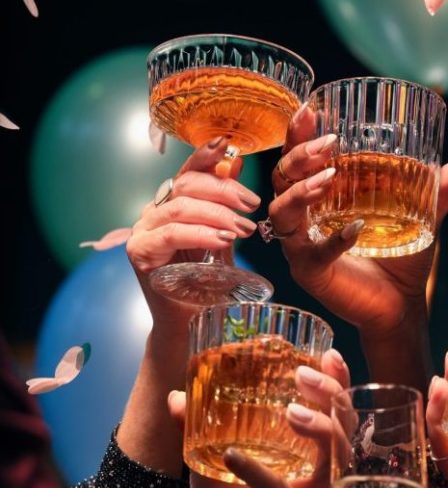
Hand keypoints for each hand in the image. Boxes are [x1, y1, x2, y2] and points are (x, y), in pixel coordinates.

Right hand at [126, 140, 260, 332]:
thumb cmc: (206, 284)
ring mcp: (142, 231)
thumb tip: (237, 161)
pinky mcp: (139, 252)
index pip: (188, 171)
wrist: (189, 325)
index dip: (206, 155)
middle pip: (186, 185)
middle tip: (252, 205)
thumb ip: (226, 205)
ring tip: (245, 229)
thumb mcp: (222, 239)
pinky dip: (200, 234)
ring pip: (180, 206)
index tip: (228, 144)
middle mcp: (152, 212)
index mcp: (169, 204)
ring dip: (217, 214)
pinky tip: (223, 239)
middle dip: (223, 190)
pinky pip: (172, 233)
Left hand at [169, 350, 349, 487]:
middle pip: (346, 423)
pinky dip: (257, 471)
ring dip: (318, 426)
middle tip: (304, 374)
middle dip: (333, 392)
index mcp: (306, 448)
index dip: (338, 379)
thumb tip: (177, 395)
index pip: (334, 408)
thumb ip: (195, 427)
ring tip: (291, 409)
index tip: (326, 352)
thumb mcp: (208, 458)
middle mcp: (316, 468)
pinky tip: (233, 456)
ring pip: (334, 454)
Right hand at [266, 105, 447, 338]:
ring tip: (328, 178)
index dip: (297, 134)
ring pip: (281, 211)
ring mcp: (302, 246)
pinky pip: (310, 252)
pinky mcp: (309, 273)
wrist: (400, 306)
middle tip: (329, 144)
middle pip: (280, 178)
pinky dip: (332, 240)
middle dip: (298, 156)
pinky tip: (355, 230)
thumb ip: (437, 194)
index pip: (297, 160)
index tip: (310, 110)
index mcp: (320, 198)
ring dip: (301, 191)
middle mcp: (303, 219)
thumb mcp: (422, 220)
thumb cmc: (402, 262)